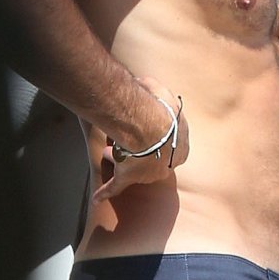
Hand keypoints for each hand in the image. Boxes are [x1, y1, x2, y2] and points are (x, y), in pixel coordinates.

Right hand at [93, 75, 189, 203]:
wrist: (152, 126)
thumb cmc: (160, 108)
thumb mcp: (162, 93)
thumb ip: (154, 88)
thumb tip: (143, 82)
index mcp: (180, 148)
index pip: (169, 146)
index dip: (156, 138)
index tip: (146, 130)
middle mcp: (166, 165)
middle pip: (152, 160)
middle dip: (140, 151)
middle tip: (129, 143)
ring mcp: (147, 174)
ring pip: (133, 168)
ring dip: (123, 161)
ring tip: (111, 152)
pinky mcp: (127, 177)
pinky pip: (115, 186)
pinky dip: (105, 192)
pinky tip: (97, 198)